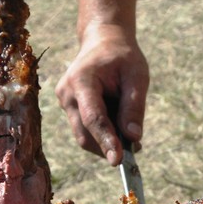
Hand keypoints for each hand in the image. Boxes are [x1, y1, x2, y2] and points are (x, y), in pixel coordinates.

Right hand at [55, 23, 148, 164]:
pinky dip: (104, 134)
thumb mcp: (137, 76)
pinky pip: (86, 129)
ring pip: (85, 136)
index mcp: (82, 80)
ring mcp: (65, 102)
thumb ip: (134, 106)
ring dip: (107, 141)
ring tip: (132, 136)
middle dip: (108, 146)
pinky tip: (121, 129)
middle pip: (85, 133)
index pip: (93, 118)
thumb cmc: (123, 57)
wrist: (103, 42)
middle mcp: (67, 93)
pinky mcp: (69, 108)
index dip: (106, 141)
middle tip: (136, 151)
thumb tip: (134, 138)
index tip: (118, 161)